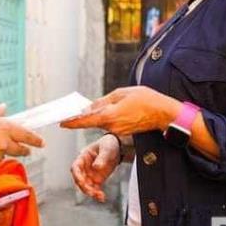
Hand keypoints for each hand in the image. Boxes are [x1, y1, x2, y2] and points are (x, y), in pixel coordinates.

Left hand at [60, 86, 179, 135]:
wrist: (163, 113)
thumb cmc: (145, 100)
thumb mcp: (121, 93)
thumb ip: (103, 101)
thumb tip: (89, 107)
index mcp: (108, 116)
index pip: (84, 120)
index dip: (71, 121)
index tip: (61, 122)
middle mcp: (111, 126)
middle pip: (92, 121)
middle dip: (86, 114)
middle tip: (78, 108)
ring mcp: (117, 130)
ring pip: (102, 121)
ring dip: (99, 114)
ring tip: (106, 103)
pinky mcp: (123, 131)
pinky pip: (110, 123)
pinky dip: (108, 117)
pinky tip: (114, 109)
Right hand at [71, 134, 120, 201]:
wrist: (117, 148)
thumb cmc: (108, 145)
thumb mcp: (106, 149)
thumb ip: (101, 158)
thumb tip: (96, 167)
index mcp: (83, 157)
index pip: (75, 168)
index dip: (77, 175)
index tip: (82, 182)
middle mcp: (84, 168)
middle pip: (79, 180)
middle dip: (84, 187)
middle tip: (92, 192)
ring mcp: (90, 175)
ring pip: (86, 186)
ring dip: (91, 192)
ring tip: (99, 196)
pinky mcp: (97, 180)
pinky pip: (95, 189)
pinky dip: (97, 194)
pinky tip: (102, 198)